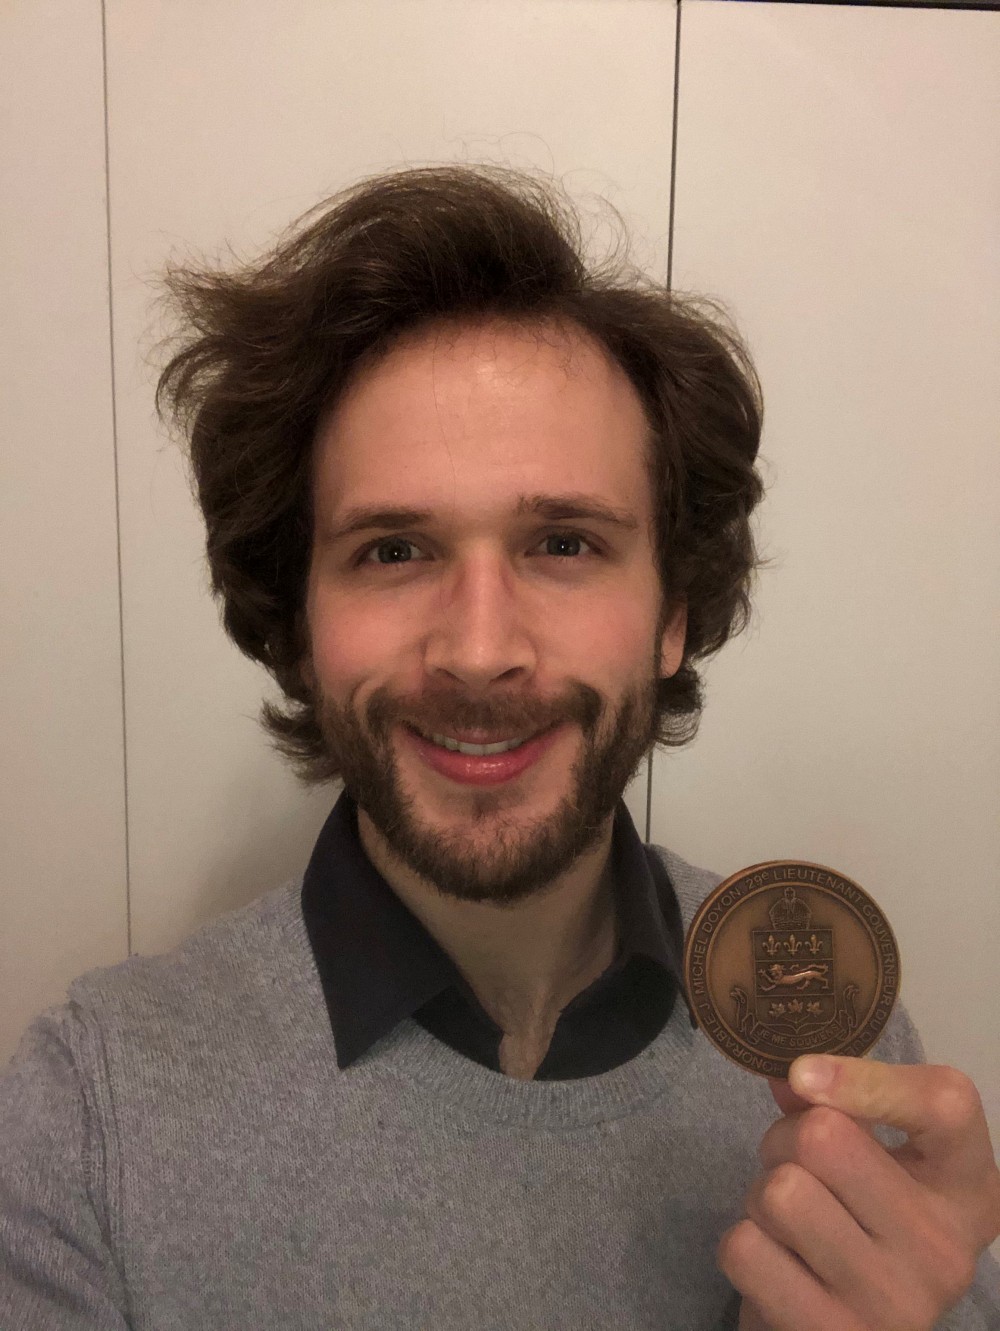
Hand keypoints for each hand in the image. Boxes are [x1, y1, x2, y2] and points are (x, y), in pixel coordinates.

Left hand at [717, 1054, 999, 1330]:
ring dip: (762, 1195)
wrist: (860, 1323)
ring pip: (779, 1193)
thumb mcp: (877, 1157)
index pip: (944, 1105)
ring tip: (790, 1219)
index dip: (864, 1078)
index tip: (803, 1073)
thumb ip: (835, 1105)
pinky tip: (779, 1261)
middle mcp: (944, 1247)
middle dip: (785, 1139)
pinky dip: (745, 1244)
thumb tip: (785, 1074)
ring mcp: (894, 1301)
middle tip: (799, 1168)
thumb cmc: (867, 1218)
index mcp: (969, 1186)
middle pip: (823, 1138)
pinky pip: (745, 1248)